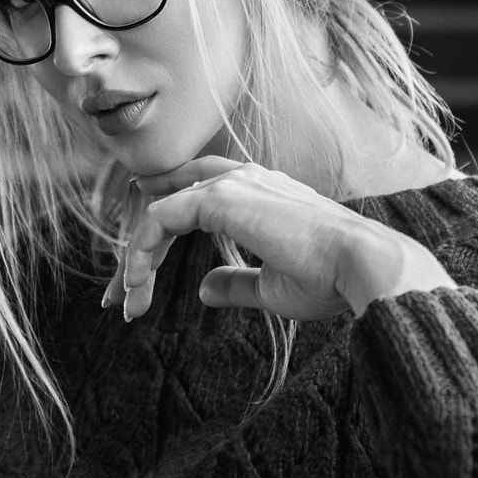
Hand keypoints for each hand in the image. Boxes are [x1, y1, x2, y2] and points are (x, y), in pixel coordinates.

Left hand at [108, 158, 454, 321]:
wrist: (359, 269)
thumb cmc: (329, 280)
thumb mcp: (271, 287)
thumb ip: (236, 282)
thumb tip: (205, 290)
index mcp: (258, 194)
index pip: (191, 199)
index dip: (158, 236)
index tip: (138, 281)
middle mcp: (243, 179)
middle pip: (167, 200)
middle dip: (136, 246)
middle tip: (118, 297)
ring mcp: (233, 183)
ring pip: (157, 208)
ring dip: (135, 255)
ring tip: (127, 299)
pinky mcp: (222, 197)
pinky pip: (160, 216)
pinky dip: (142, 248)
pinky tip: (138, 282)